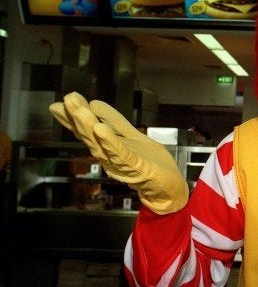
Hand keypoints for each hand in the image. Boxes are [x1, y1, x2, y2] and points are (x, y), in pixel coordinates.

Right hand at [49, 92, 187, 213]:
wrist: (170, 187)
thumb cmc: (152, 163)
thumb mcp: (133, 136)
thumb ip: (115, 122)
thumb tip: (94, 102)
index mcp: (109, 148)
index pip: (87, 132)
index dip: (72, 119)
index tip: (58, 104)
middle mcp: (110, 157)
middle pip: (90, 137)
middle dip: (78, 118)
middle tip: (67, 98)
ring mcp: (121, 164)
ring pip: (101, 145)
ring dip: (90, 127)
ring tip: (80, 110)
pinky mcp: (136, 168)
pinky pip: (121, 155)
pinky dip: (111, 143)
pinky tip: (101, 129)